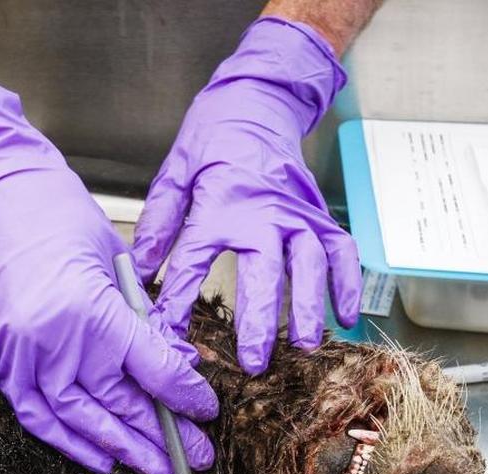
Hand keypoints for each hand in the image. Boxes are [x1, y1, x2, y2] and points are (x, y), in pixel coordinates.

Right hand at [0, 78, 217, 473]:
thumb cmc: (56, 215)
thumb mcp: (118, 263)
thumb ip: (147, 319)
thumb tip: (182, 361)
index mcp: (95, 311)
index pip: (154, 372)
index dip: (186, 396)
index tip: (207, 412)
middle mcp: (56, 343)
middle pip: (122, 407)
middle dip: (164, 438)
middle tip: (198, 458)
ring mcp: (22, 357)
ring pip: (80, 422)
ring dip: (123, 451)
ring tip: (157, 470)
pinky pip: (36, 415)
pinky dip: (68, 441)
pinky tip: (101, 458)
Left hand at [133, 17, 361, 375]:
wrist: (259, 100)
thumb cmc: (213, 137)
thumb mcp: (175, 172)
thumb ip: (159, 222)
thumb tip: (139, 269)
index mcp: (220, 202)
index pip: (194, 260)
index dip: (178, 301)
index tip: (166, 335)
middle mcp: (264, 211)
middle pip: (264, 271)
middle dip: (261, 319)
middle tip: (254, 360)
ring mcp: (297, 213)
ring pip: (310, 264)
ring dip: (309, 307)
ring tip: (304, 346)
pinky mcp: (319, 214)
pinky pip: (341, 251)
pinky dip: (348, 283)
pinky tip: (346, 317)